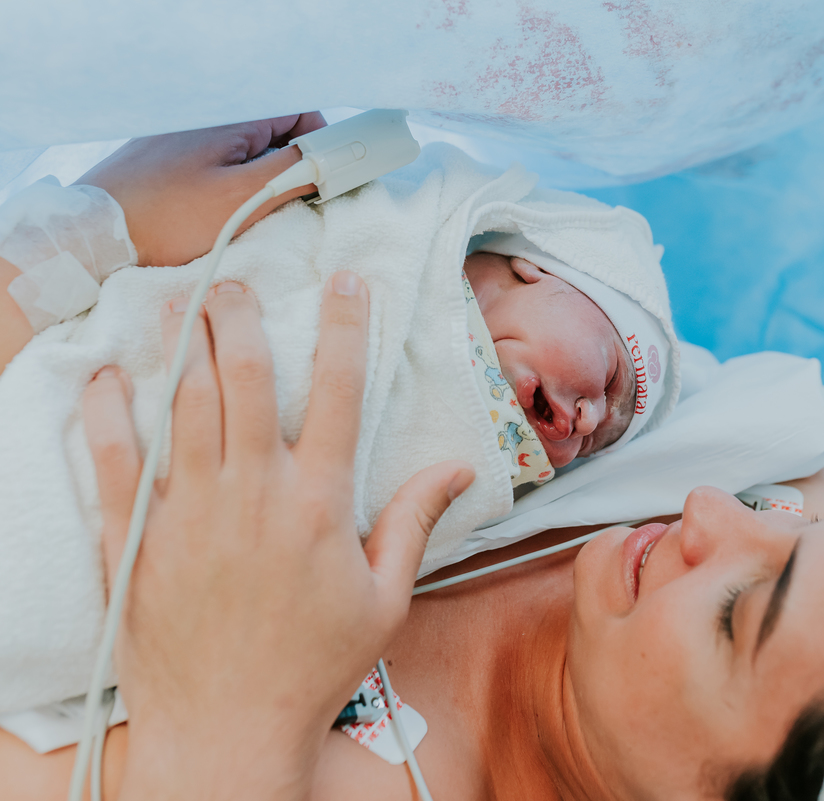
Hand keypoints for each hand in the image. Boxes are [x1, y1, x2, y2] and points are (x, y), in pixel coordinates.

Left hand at [75, 113, 326, 266]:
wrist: (95, 237)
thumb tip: (329, 156)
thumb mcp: (244, 198)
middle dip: (289, 169)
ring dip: (257, 183)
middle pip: (271, 136)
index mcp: (229, 120)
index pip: (297, 115)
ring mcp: (181, 140)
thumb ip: (293, 170)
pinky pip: (213, 168)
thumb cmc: (167, 219)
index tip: (325, 179)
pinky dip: (226, 190)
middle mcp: (205, 121)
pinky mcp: (163, 163)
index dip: (319, 146)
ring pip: (243, 155)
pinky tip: (217, 219)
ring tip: (248, 219)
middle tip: (290, 206)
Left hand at [80, 273, 473, 800]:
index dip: (345, 328)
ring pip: (184, 406)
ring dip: (184, 346)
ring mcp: (189, 513)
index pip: (339, 393)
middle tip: (235, 277)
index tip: (347, 282)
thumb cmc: (314, 667)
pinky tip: (109, 377)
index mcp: (318, 504)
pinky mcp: (137, 539)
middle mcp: (254, 494)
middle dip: (243, 318)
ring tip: (181, 299)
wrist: (227, 729)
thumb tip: (459, 468)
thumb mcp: (385, 599)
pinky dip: (110, 414)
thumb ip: (414, 522)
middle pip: (248, 380)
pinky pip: (118, 461)